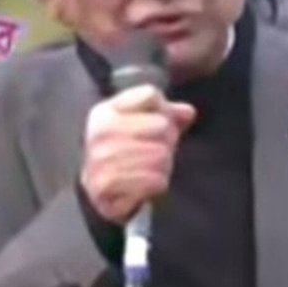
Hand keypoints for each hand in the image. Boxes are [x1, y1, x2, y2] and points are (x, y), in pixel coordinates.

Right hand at [79, 85, 196, 224]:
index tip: (156, 124)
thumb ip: (168, 113)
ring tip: (150, 171)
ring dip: (163, 167)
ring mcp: (99, 158)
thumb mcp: (145, 125)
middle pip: (162, 126)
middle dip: (167, 142)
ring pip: (161, 155)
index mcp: (106, 111)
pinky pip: (154, 180)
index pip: (150, 95)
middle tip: (156, 154)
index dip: (164, 110)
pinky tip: (145, 186)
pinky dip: (157, 184)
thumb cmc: (129, 153)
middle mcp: (100, 131)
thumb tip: (187, 113)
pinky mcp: (105, 185)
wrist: (101, 191)